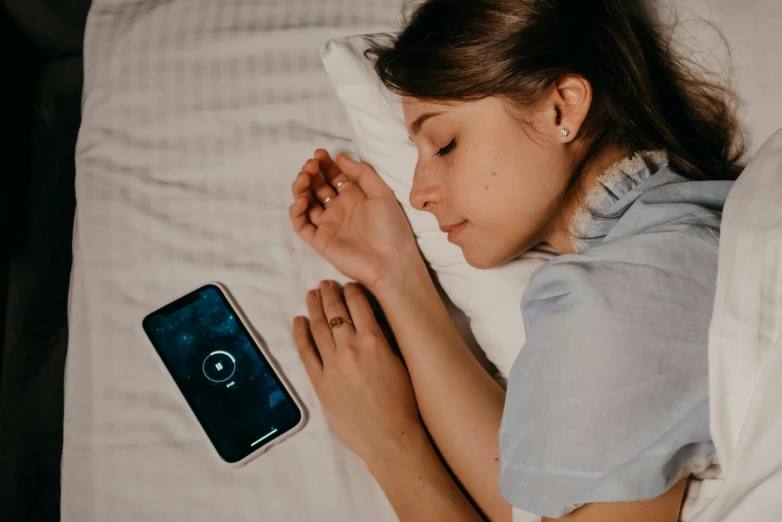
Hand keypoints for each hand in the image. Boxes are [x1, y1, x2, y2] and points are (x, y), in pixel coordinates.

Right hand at [289, 149, 420, 292]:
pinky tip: (302, 200)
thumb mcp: (382, 193)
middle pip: (317, 186)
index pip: (333, 176)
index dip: (324, 164)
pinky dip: (296, 211)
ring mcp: (328, 224)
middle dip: (311, 173)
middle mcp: (339, 209)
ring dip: (301, 188)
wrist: (391, 262)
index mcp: (354, 197)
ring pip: (306, 202)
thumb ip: (362, 173)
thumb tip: (340, 157)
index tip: (319, 153)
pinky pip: (301, 224)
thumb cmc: (392, 228)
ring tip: (304, 178)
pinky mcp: (320, 240)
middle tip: (310, 165)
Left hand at [293, 280, 423, 465]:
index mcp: (374, 342)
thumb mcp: (400, 363)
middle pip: (335, 312)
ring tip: (312, 294)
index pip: (359, 305)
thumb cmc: (403, 403)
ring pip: (318, 327)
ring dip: (314, 307)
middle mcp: (351, 349)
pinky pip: (306, 352)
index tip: (347, 284)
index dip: (352, 291)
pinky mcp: (320, 383)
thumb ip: (384, 341)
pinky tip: (298, 321)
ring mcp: (332, 365)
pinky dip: (300, 334)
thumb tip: (371, 322)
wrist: (390, 437)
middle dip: (329, 294)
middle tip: (325, 283)